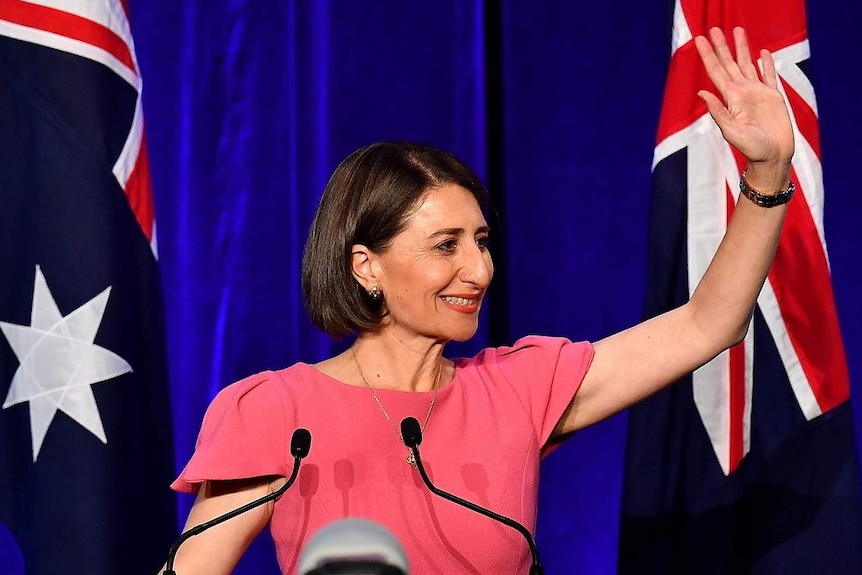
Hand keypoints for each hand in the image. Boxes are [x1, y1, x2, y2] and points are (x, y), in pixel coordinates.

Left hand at [695, 27, 793, 186]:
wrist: (772, 158)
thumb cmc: (752, 149)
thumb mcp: (731, 131)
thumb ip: (718, 111)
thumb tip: (702, 92)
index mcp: (731, 99)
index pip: (716, 72)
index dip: (708, 55)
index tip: (699, 39)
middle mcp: (742, 93)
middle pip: (729, 63)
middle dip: (721, 46)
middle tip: (713, 29)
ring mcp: (758, 94)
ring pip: (748, 64)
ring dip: (742, 48)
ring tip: (737, 30)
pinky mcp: (774, 98)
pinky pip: (769, 76)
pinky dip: (766, 63)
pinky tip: (762, 52)